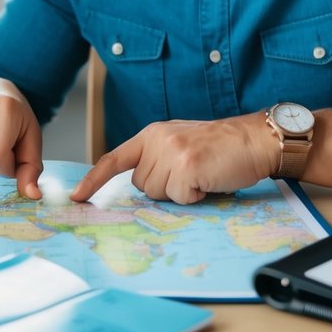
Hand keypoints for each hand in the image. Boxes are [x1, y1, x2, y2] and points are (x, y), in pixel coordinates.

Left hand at [71, 115, 277, 204]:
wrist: (254, 139)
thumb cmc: (221, 148)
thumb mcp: (181, 144)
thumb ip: (157, 159)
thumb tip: (143, 187)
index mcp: (152, 134)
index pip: (114, 158)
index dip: (94, 179)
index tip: (77, 196)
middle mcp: (157, 140)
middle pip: (142, 186)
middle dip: (166, 188)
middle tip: (192, 174)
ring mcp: (171, 152)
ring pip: (159, 195)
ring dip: (182, 192)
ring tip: (202, 175)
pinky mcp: (187, 166)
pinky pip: (180, 197)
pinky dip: (196, 196)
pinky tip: (209, 180)